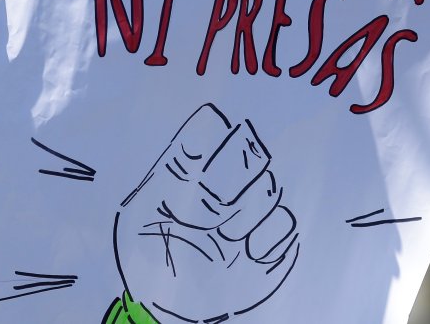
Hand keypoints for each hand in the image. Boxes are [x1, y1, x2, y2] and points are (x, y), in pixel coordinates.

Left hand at [113, 104, 298, 321]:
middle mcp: (223, 179)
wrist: (167, 303)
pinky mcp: (270, 239)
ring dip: (247, 215)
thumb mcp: (144, 213)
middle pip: (250, 151)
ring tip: (225, 237)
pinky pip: (286, 223)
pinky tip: (249, 253)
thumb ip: (174, 174)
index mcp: (187, 165)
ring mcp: (249, 208)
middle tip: (213, 211)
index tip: (200, 171)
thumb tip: (203, 130)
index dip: (215, 140)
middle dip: (234, 179)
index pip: (212, 126)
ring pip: (269, 188)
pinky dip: (269, 239)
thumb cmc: (149, 254)